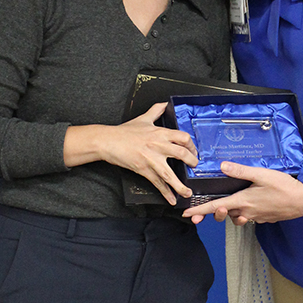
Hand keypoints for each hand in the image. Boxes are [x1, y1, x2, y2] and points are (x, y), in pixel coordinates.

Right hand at [63, 103, 197, 205]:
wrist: (108, 141)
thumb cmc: (124, 131)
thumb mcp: (143, 118)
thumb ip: (156, 110)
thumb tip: (166, 104)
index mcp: (160, 133)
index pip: (183, 137)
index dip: (192, 145)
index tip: (194, 151)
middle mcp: (158, 145)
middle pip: (182, 154)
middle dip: (192, 162)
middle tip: (195, 166)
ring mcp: (151, 159)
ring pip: (170, 174)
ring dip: (181, 185)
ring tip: (188, 192)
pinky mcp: (144, 169)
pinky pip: (157, 183)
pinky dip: (165, 193)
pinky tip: (172, 199)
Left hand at [182, 161, 302, 224]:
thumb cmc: (284, 186)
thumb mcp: (261, 174)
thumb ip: (241, 171)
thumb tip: (222, 166)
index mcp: (243, 201)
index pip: (215, 207)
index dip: (199, 211)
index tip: (187, 215)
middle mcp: (247, 211)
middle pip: (224, 214)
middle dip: (213, 212)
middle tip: (204, 210)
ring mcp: (256, 216)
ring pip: (236, 216)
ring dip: (229, 212)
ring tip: (228, 204)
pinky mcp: (264, 218)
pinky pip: (248, 217)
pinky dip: (244, 212)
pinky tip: (249, 204)